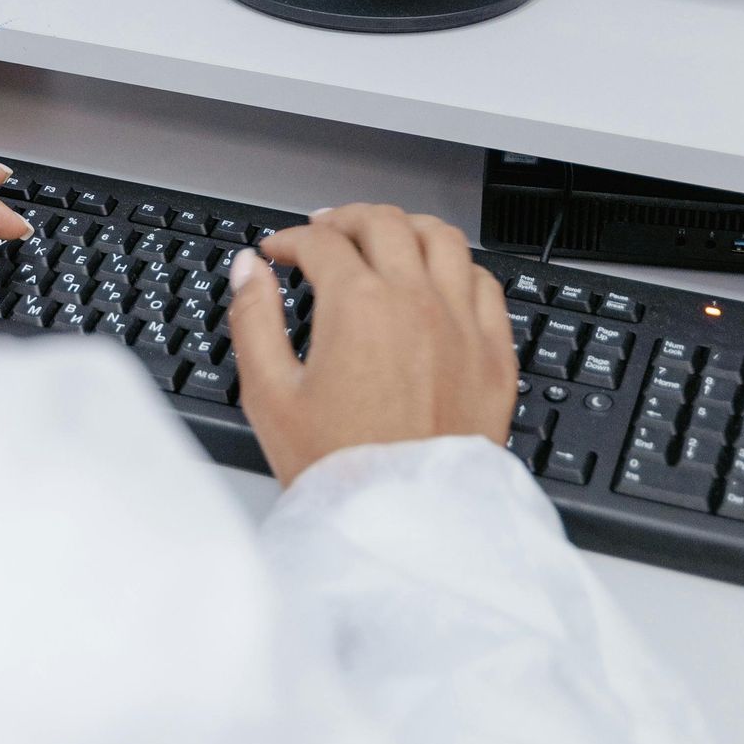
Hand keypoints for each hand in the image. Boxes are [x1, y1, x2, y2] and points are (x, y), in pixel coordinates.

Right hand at [228, 203, 517, 486]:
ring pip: (442, 238)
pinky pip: (485, 282)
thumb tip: (248, 271)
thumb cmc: (339, 468)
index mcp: (360, 306)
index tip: (277, 252)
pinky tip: (440, 277)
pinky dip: (458, 266)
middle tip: (323, 232)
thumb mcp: (269, 395)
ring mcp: (463, 325)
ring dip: (405, 227)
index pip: (322, 241)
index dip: (291, 239)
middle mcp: (418, 302)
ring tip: (383, 237)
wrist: (403, 524)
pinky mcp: (495, 355)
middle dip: (345, 219)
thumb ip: (254, 320)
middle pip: (384, 223)